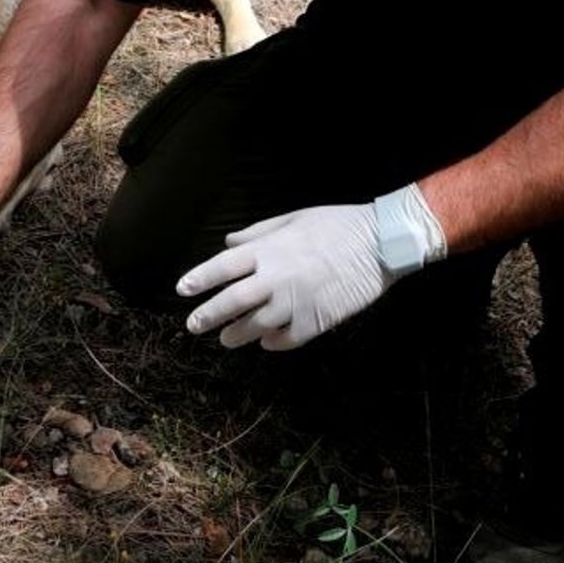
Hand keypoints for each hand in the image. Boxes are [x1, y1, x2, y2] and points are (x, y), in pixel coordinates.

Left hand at [176, 185, 445, 350]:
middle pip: (232, 302)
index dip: (200, 279)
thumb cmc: (336, 224)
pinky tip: (266, 342)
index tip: (183, 290)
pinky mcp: (316, 321)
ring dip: (236, 334)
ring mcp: (295, 302)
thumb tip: (229, 242)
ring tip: (226, 339)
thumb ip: (257, 232)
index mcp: (269, 249)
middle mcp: (276, 278)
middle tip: (194, 325)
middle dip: (208, 315)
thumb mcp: (293, 218)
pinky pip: (286, 339)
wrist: (380, 243)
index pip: (223, 267)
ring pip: (255, 326)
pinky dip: (272, 343)